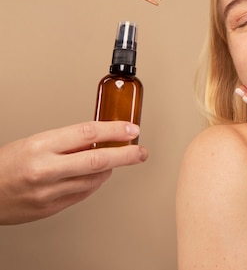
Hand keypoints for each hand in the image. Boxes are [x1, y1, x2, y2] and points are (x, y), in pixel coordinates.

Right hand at [0, 121, 147, 224]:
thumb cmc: (6, 164)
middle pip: (98, 160)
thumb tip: (101, 137)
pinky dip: (94, 183)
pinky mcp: (51, 208)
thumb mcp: (35, 142)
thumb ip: (68, 141)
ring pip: (94, 179)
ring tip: (111, 161)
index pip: (87, 133)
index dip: (114, 130)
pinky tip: (94, 176)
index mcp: (40, 146)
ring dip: (109, 169)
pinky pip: (83, 194)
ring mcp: (49, 192)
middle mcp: (46, 169)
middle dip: (126, 155)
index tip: (131, 129)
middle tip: (141, 152)